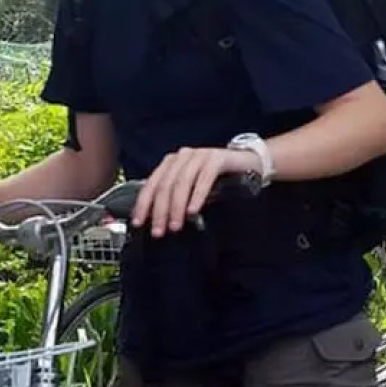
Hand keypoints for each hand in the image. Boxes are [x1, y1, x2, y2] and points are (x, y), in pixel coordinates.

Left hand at [132, 147, 258, 237]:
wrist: (247, 164)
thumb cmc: (216, 180)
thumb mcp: (191, 190)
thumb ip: (175, 200)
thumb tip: (157, 222)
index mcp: (170, 164)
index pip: (151, 184)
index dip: (143, 205)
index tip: (139, 224)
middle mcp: (181, 157)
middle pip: (165, 185)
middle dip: (160, 211)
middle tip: (159, 231)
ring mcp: (199, 155)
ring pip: (181, 182)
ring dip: (176, 206)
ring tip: (176, 226)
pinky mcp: (217, 158)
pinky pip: (204, 179)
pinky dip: (197, 196)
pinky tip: (193, 211)